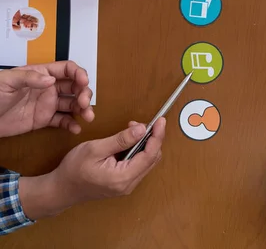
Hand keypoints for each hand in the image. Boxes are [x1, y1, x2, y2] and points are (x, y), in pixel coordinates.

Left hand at [0, 61, 93, 137]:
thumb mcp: (8, 81)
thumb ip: (30, 79)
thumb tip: (51, 81)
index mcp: (42, 73)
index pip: (67, 69)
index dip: (78, 73)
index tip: (84, 82)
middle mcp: (49, 87)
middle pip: (74, 86)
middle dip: (84, 93)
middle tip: (84, 104)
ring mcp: (47, 104)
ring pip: (71, 104)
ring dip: (83, 109)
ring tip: (88, 117)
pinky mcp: (43, 120)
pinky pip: (61, 121)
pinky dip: (71, 124)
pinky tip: (76, 129)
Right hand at [19, 119, 165, 219]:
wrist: (61, 189)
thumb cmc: (74, 169)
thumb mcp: (96, 149)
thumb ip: (120, 140)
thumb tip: (142, 129)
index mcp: (122, 178)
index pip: (149, 155)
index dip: (157, 136)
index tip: (161, 121)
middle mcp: (128, 185)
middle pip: (152, 159)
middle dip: (151, 138)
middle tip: (138, 123)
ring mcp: (126, 186)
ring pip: (146, 162)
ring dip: (144, 144)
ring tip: (131, 130)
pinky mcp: (123, 184)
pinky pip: (138, 165)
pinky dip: (138, 151)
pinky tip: (128, 141)